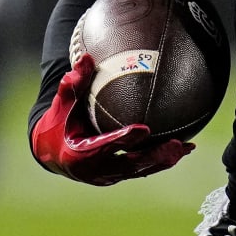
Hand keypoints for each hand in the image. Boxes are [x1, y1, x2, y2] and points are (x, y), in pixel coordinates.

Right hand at [30, 54, 194, 185]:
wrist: (50, 152)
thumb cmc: (57, 123)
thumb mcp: (61, 104)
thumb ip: (73, 84)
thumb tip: (86, 58)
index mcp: (79, 154)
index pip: (104, 146)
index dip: (124, 138)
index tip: (145, 129)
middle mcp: (94, 171)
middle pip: (129, 165)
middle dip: (154, 156)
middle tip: (176, 143)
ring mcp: (106, 176)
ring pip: (139, 170)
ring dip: (162, 159)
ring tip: (185, 148)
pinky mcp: (115, 176)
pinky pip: (140, 170)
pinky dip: (159, 161)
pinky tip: (180, 150)